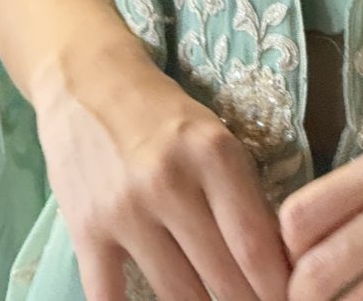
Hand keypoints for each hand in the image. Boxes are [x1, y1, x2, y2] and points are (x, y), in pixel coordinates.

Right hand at [35, 50, 291, 300]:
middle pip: (223, 275)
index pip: (255, 243)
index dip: (277, 286)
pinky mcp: (85, 230)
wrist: (89, 82)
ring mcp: (125, 210)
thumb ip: (242, 192)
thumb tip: (276, 258)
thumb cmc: (164, 115)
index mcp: (213, 154)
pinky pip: (110, 298)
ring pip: (176, 294)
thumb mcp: (215, 138)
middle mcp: (170, 183)